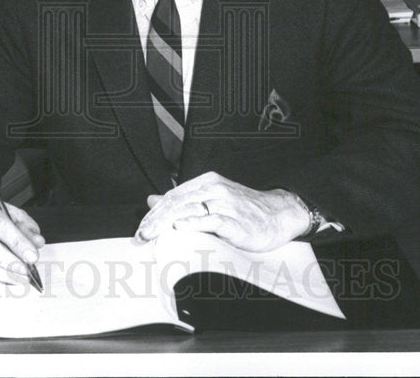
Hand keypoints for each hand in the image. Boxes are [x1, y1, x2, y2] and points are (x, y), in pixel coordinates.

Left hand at [134, 171, 309, 251]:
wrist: (279, 214)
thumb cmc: (245, 211)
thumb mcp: (212, 199)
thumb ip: (183, 200)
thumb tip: (153, 199)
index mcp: (207, 182)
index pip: (172, 196)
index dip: (154, 213)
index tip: (141, 229)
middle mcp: (214, 189)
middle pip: (176, 203)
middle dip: (155, 221)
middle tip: (140, 236)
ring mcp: (225, 203)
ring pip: (188, 210)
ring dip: (166, 225)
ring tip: (151, 236)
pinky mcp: (235, 219)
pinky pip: (210, 220)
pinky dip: (193, 223)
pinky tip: (180, 228)